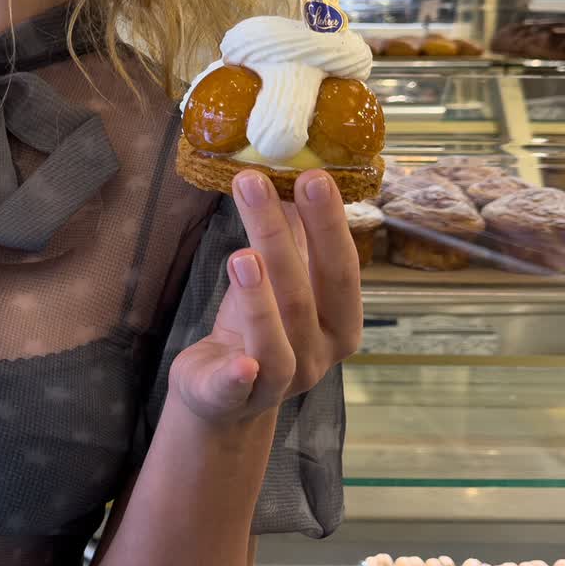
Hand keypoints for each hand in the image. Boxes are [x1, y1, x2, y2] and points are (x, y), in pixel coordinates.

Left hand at [169, 170, 362, 426]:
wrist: (223, 398)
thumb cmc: (257, 327)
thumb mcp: (280, 280)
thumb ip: (293, 234)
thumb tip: (293, 164)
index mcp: (339, 322)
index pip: (341, 269)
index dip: (328, 224)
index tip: (314, 175)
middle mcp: (317, 355)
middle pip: (306, 297)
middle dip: (286, 240)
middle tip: (260, 184)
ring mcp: (279, 382)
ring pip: (276, 342)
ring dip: (260, 299)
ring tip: (242, 253)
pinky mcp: (232, 401)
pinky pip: (238, 391)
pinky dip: (239, 378)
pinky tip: (238, 363)